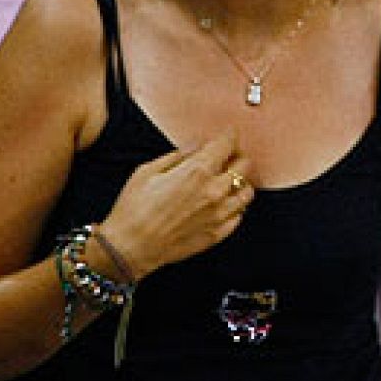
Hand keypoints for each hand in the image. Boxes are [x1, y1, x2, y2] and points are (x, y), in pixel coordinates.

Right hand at [96, 129, 253, 278]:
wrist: (133, 246)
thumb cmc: (134, 207)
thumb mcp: (149, 171)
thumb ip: (178, 156)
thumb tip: (196, 147)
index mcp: (196, 172)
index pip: (225, 147)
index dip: (229, 137)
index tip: (230, 134)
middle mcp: (215, 192)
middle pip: (243, 167)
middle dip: (237, 158)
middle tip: (229, 156)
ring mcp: (220, 215)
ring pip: (247, 192)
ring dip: (240, 182)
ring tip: (229, 180)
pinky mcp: (219, 233)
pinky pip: (239, 215)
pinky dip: (236, 205)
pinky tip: (225, 202)